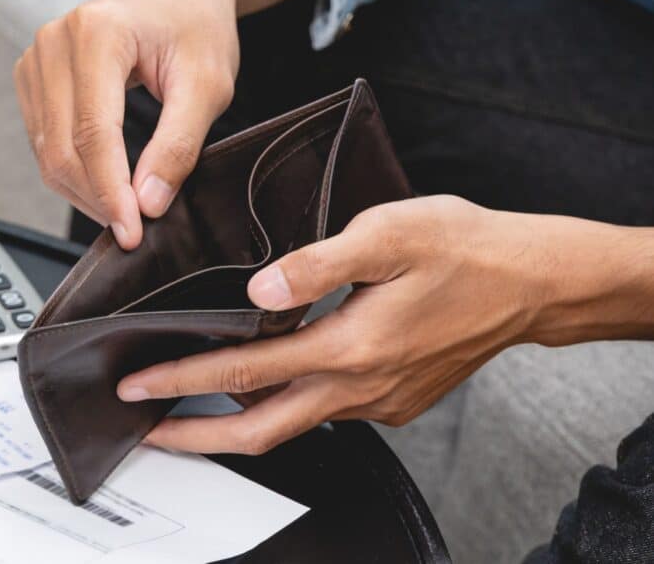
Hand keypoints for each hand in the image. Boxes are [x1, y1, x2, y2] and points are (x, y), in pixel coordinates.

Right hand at [14, 0, 316, 248]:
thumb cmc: (194, 27)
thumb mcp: (208, 86)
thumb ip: (179, 145)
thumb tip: (149, 202)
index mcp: (97, 33)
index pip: (94, 134)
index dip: (111, 192)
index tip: (132, 231)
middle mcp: (54, 42)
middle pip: (62, 149)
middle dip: (98, 199)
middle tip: (133, 229)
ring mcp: (36, 59)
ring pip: (47, 153)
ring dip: (84, 193)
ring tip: (124, 209)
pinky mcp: (32, 79)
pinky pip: (43, 144)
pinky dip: (72, 175)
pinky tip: (104, 185)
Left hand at [117, 195, 653, 453]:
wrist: (530, 283)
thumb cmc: (465, 250)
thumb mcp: (389, 235)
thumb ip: (318, 264)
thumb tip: (261, 290)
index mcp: (350, 346)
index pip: (246, 371)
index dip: (185, 379)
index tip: (141, 385)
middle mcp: (360, 387)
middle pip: (259, 431)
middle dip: (196, 436)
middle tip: (149, 428)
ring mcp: (378, 401)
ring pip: (292, 425)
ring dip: (237, 420)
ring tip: (195, 405)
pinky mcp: (393, 401)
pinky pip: (325, 413)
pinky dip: (285, 404)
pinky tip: (270, 380)